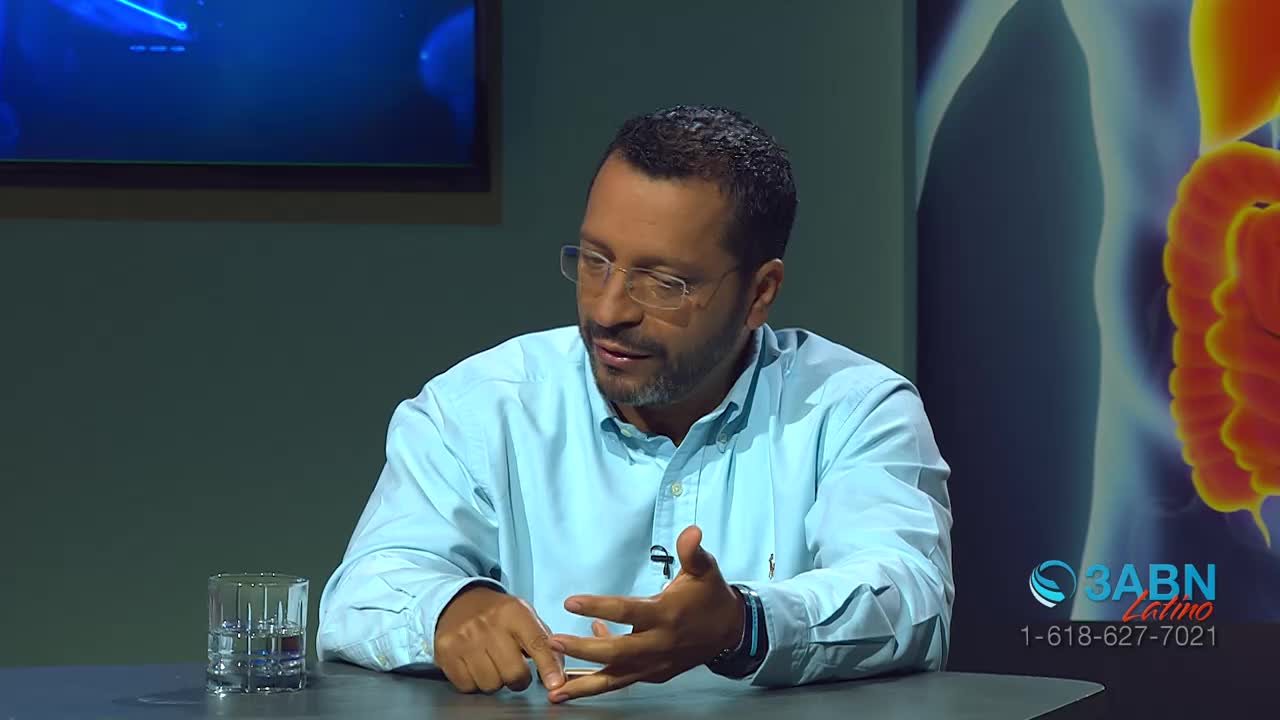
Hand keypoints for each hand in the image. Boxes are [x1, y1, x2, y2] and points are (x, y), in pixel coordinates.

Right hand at [433, 586, 564, 693]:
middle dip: (519, 680)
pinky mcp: (446, 652)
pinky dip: (474, 683)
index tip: (555, 683)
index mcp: (513, 612)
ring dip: (495, 682)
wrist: (457, 601)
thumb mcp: (524, 616)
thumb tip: (558, 674)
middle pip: (513, 673)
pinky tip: (475, 666)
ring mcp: (465, 639)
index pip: (536, 642)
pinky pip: (468, 686)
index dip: (548, 666)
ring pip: (490, 684)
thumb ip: (544, 642)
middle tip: (515, 672)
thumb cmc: (497, 614)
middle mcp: (488, 624)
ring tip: (492, 665)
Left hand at [547, 525, 744, 702]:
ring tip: (555, 691)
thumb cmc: (710, 596)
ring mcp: (655, 665)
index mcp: (666, 615)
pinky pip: (622, 679)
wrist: (731, 631)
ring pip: (616, 678)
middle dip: (582, 650)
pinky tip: (575, 672)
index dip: (598, 606)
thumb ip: (692, 552)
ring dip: (584, 684)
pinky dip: (599, 680)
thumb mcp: (705, 569)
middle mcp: (659, 644)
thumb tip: (691, 531)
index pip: (627, 612)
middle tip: (553, 643)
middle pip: (616, 652)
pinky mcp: (654, 675)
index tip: (571, 602)